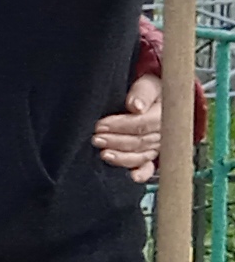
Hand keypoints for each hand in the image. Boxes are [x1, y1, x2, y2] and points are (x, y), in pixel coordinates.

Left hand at [97, 71, 165, 185]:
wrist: (154, 96)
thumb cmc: (148, 89)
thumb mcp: (147, 83)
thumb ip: (142, 92)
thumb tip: (136, 106)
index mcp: (165, 114)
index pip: (143, 124)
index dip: (121, 126)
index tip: (101, 125)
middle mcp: (163, 133)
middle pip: (140, 142)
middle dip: (116, 142)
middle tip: (96, 139)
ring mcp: (158, 146)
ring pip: (141, 156)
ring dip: (122, 157)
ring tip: (104, 155)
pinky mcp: (151, 155)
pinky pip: (149, 167)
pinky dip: (142, 174)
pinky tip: (132, 178)